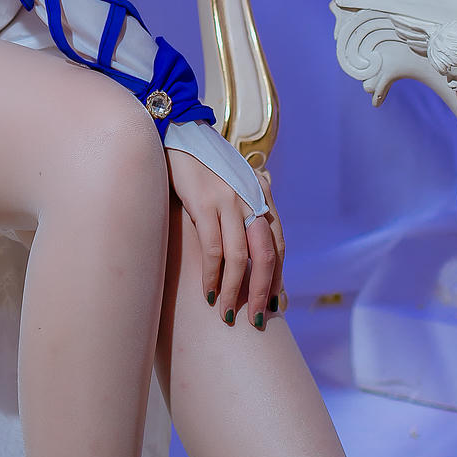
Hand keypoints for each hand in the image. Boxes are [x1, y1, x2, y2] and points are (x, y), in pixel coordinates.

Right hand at [166, 147, 281, 329]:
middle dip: (261, 292)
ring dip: (235, 291)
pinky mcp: (205, 203)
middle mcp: (251, 199)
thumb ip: (245, 212)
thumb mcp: (233, 186)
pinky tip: (208, 292)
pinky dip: (212, 275)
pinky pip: (214, 249)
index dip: (278, 278)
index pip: (278, 246)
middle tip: (255, 319)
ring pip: (241, 257)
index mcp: (262, 196)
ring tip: (228, 313)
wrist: (178, 136)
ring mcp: (229, 201)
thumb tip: (253, 255)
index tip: (274, 305)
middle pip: (266, 256)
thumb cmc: (205, 168)